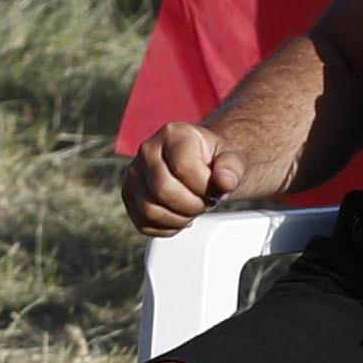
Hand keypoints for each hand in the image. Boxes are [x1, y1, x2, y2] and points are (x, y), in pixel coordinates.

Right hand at [125, 116, 262, 237]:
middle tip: (204, 200)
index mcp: (173, 134)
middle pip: (163, 191)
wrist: (198, 163)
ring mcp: (135, 173)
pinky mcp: (129, 194)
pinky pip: (143, 223)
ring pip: (150, 210)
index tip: (214, 186)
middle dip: (192, 205)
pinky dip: (166, 227)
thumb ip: (232, 168)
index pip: (184, 169)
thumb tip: (225, 181)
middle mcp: (148, 150)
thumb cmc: (212, 160)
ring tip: (191, 207)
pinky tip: (179, 214)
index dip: (204, 187)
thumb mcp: (232, 159)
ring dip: (179, 218)